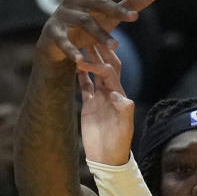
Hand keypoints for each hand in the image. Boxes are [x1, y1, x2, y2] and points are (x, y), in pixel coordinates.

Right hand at [35, 0, 155, 69]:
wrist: (56, 43)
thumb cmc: (86, 26)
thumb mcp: (109, 17)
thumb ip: (130, 5)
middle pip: (98, 2)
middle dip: (116, 9)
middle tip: (134, 17)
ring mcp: (62, 15)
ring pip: (84, 21)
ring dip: (100, 34)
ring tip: (116, 46)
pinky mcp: (53, 32)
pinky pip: (64, 41)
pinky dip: (71, 51)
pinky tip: (81, 60)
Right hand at [77, 44, 135, 166]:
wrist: (108, 159)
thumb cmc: (118, 145)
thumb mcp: (124, 129)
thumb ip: (124, 112)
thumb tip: (121, 97)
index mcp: (119, 96)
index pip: (109, 73)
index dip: (99, 64)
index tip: (86, 59)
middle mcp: (110, 93)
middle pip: (104, 66)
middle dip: (97, 52)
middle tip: (86, 37)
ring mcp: (99, 98)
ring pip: (93, 73)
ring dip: (88, 59)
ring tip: (78, 44)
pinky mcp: (89, 105)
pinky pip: (85, 85)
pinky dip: (80, 74)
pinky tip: (72, 63)